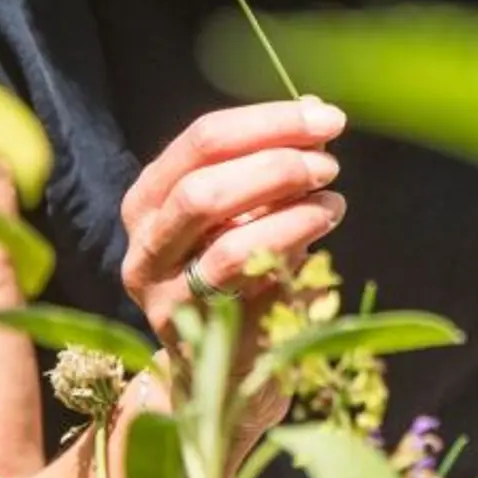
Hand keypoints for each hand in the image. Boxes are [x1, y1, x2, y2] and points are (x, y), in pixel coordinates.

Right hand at [119, 97, 348, 345]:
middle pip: (202, 189)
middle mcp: (145, 246)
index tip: (326, 118)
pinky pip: (252, 292)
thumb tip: (316, 109)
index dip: (268, 122)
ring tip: (332, 202)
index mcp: (148, 200)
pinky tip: (323, 236)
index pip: (201, 140)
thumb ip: (271, 162)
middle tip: (328, 166)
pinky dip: (294, 253)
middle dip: (276, 167)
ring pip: (225, 244)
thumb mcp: (246, 210)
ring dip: (291, 215)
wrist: (223, 367)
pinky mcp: (199, 339)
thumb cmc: (239, 272)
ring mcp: (165, 298)